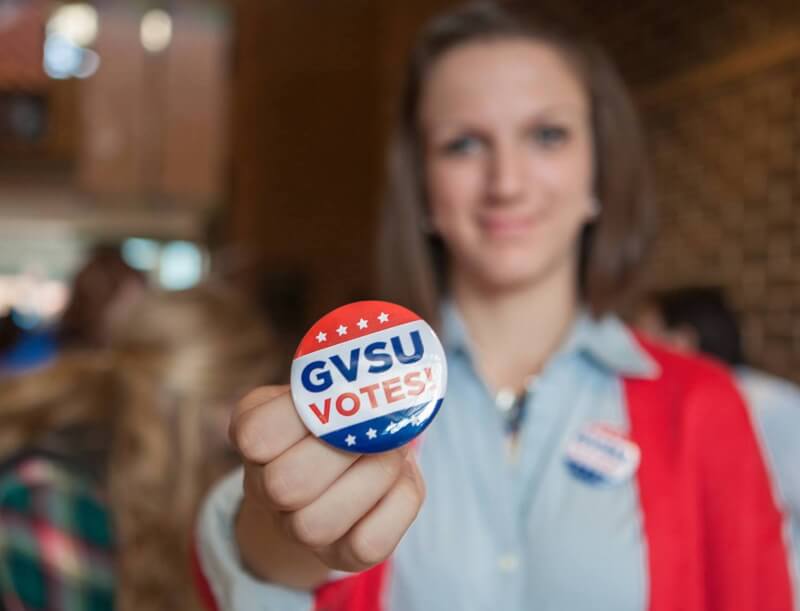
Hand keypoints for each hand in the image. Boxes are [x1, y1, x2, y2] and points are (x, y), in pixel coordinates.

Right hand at [229, 386, 425, 584]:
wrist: (339, 472)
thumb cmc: (334, 417)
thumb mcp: (322, 387)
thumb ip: (340, 379)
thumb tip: (385, 379)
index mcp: (255, 435)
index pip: (257, 434)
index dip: (304, 414)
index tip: (337, 396)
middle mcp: (266, 489)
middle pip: (285, 484)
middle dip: (342, 448)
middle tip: (376, 423)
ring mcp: (299, 530)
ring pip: (317, 523)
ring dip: (372, 478)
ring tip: (393, 451)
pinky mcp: (343, 555)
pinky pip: (368, 543)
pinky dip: (397, 505)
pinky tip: (401, 479)